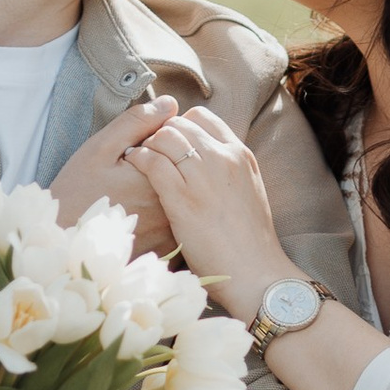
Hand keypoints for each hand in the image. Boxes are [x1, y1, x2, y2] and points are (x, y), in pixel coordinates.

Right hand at [49, 99, 180, 255]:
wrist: (62, 237)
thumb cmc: (77, 190)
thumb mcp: (101, 147)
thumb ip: (137, 122)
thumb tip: (171, 104)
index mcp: (157, 178)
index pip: (179, 147)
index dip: (158, 143)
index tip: (133, 154)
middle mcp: (170, 206)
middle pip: (183, 173)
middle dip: (165, 166)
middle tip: (130, 176)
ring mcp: (170, 230)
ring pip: (182, 196)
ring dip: (167, 188)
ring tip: (132, 195)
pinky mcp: (167, 247)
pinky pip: (178, 220)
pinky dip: (165, 212)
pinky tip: (139, 213)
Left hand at [134, 105, 296, 315]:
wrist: (256, 272)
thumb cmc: (250, 241)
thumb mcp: (250, 190)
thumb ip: (230, 169)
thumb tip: (209, 157)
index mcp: (240, 154)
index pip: (202, 117)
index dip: (180, 124)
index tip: (170, 140)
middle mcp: (222, 158)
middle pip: (179, 123)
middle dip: (159, 132)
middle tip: (148, 149)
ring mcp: (202, 176)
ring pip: (164, 137)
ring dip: (147, 143)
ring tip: (138, 157)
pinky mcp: (182, 197)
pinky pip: (152, 161)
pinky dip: (138, 158)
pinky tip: (133, 165)